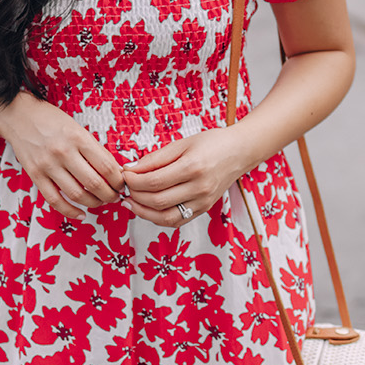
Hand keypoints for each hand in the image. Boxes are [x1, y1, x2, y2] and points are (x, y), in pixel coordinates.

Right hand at [0, 94, 125, 220]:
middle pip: (94, 184)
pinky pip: (54, 200)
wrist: (18, 116)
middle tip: (115, 196)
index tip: (122, 184)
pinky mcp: (35, 175)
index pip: (106, 166)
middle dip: (110, 195)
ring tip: (100, 202)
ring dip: (94, 203)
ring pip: (76, 195)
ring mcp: (48, 165)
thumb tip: (115, 170)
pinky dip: (70, 211)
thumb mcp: (77, 128)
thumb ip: (94, 149)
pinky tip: (81, 214)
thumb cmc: (51, 120)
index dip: (119, 180)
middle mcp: (63, 152)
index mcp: (78, 138)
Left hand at [121, 127, 249, 227]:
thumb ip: (155, 158)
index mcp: (193, 167)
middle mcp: (199, 188)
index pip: (154, 181)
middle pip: (157, 201)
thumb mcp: (182, 144)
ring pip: (165, 217)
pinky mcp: (203, 209)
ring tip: (131, 202)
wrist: (239, 152)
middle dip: (135, 195)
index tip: (125, 174)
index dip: (133, 180)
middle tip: (125, 186)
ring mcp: (203, 202)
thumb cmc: (211, 143)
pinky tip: (147, 209)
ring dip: (143, 212)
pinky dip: (158, 218)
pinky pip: (176, 220)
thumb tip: (130, 169)